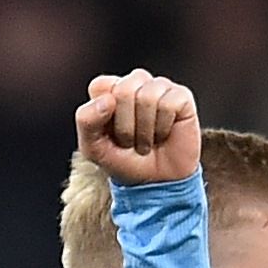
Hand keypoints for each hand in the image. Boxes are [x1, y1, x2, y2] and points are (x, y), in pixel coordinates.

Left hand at [73, 70, 201, 184]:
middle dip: (125, 126)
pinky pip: (168, 104)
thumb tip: (108, 100)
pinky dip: (163, 127)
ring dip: (145, 130)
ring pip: (147, 96)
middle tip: (130, 141)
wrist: (154, 183)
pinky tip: (164, 135)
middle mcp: (136, 84)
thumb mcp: (93, 148)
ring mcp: (160, 88)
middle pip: (124, 89)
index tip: (109, 133)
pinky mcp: (182, 97)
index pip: (100, 85)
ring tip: (146, 141)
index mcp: (111, 90)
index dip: (102, 115)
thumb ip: (86, 121)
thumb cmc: (124, 161)